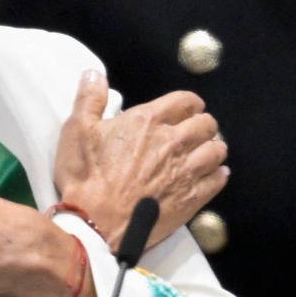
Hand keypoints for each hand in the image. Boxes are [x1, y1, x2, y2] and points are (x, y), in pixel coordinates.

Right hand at [52, 70, 228, 248]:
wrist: (96, 223)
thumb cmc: (85, 176)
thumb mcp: (77, 130)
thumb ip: (89, 98)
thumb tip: (93, 73)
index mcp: (148, 120)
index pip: (185, 101)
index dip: (189, 103)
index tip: (187, 109)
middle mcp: (173, 142)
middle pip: (206, 124)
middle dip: (202, 124)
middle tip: (193, 132)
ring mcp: (186, 171)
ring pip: (217, 151)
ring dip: (212, 149)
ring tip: (203, 153)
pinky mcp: (192, 198)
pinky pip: (218, 180)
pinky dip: (218, 175)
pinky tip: (212, 176)